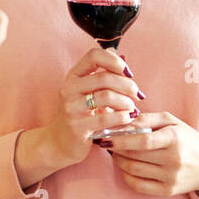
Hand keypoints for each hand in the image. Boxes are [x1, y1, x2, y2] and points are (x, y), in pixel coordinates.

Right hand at [40, 47, 143, 168]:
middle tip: (138, 95)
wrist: (61, 143)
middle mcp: (68, 89)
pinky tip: (128, 118)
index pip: (94, 55)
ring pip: (107, 96)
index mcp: (73, 76)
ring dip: (126, 102)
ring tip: (133, 109)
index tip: (128, 73)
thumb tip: (123, 57)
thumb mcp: (89, 92)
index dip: (115, 60)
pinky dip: (122, 116)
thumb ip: (104, 75)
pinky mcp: (76, 127)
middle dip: (128, 85)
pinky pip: (105, 118)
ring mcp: (70, 108)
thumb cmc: (81, 115)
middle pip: (105, 78)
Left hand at [105, 111, 198, 198]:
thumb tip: (122, 119)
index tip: (105, 136)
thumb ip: (147, 118)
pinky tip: (126, 167)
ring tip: (116, 153)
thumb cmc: (187, 139)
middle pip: (135, 155)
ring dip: (119, 161)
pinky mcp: (168, 191)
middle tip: (107, 143)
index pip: (142, 140)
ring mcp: (171, 177)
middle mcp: (174, 159)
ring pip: (134, 170)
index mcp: (174, 138)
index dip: (121, 139)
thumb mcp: (172, 122)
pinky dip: (127, 176)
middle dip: (116, 149)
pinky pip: (139, 185)